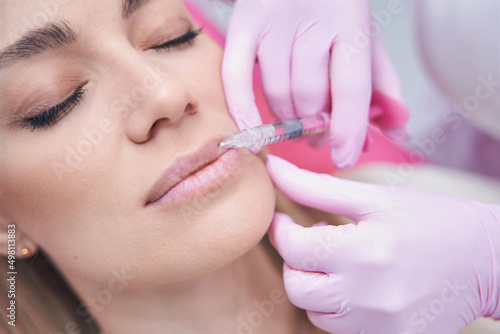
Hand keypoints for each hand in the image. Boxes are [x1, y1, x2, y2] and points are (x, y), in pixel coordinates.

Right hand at [222, 0, 408, 167]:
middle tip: (318, 132)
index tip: (344, 157)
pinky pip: (236, 78)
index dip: (348, 129)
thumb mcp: (366, 35)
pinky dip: (243, 110)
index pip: (350, 87)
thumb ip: (383, 82)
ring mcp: (272, 22)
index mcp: (349, 19)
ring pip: (278, 92)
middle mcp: (310, 19)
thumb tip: (399, 129)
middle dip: (316, 125)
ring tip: (298, 120)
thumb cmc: (334, 5)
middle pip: (310, 94)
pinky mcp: (241, 25)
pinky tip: (254, 134)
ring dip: (288, 119)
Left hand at [266, 155, 499, 333]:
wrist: (488, 260)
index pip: (294, 248)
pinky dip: (338, 306)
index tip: (283, 220)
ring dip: (315, 285)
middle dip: (294, 261)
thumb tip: (275, 169)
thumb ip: (317, 187)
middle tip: (312, 241)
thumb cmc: (435, 220)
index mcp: (365, 251)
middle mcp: (368, 296)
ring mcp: (379, 326)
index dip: (280, 230)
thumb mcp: (376, 197)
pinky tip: (356, 284)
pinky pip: (342, 329)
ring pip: (314, 312)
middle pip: (296, 288)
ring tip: (338, 262)